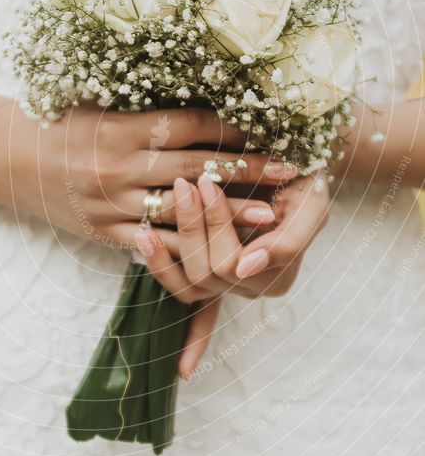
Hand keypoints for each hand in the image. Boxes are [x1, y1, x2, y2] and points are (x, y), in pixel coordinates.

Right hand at [0, 104, 297, 247]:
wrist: (10, 160)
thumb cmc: (62, 124)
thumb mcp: (102, 105)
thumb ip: (148, 108)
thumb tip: (206, 98)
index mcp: (123, 127)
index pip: (191, 124)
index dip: (234, 125)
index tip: (270, 127)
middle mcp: (119, 165)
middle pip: (195, 168)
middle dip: (246, 170)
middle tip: (288, 173)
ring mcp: (112, 203)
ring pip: (182, 210)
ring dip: (228, 214)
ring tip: (269, 215)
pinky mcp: (104, 231)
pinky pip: (152, 242)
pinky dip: (188, 244)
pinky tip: (220, 246)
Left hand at [136, 173, 328, 375]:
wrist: (293, 169)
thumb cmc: (306, 184)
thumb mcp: (313, 207)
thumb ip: (289, 242)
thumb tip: (245, 268)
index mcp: (277, 277)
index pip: (237, 262)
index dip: (217, 222)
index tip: (205, 182)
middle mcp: (248, 286)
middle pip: (210, 272)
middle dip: (193, 225)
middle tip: (185, 183)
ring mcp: (224, 283)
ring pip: (190, 281)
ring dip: (173, 243)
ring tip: (161, 207)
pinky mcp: (202, 272)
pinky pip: (178, 286)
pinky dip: (159, 263)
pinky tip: (143, 236)